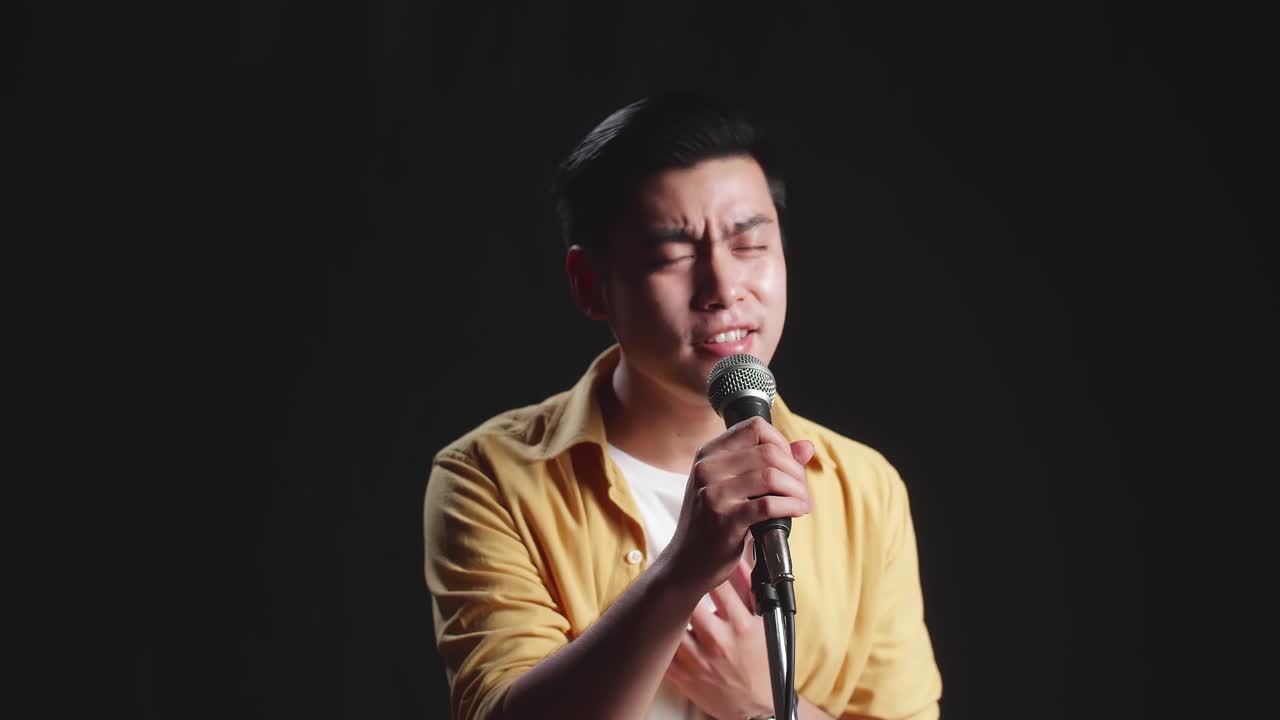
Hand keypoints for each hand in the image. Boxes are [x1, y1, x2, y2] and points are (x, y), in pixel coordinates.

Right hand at [665, 416, 814, 593]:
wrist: (685, 562)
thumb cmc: (710, 522)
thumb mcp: (730, 485)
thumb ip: (767, 462)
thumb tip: (806, 447)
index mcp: (708, 454)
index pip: (754, 427)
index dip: (781, 442)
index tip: (789, 463)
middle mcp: (707, 469)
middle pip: (768, 452)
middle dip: (795, 470)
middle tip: (802, 488)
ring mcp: (713, 494)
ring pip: (771, 476)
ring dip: (797, 489)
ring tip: (802, 502)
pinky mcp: (724, 521)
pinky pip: (769, 505)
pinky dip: (791, 506)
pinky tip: (797, 512)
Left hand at [665, 559, 773, 718]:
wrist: (756, 708)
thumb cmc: (761, 662)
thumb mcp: (765, 623)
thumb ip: (750, 588)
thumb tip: (737, 559)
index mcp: (741, 626)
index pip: (718, 584)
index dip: (706, 566)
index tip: (699, 559)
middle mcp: (718, 642)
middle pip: (687, 599)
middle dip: (682, 584)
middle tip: (676, 574)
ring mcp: (698, 660)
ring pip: (670, 623)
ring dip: (667, 608)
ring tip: (664, 596)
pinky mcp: (683, 676)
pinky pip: (662, 649)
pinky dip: (659, 634)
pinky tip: (661, 625)